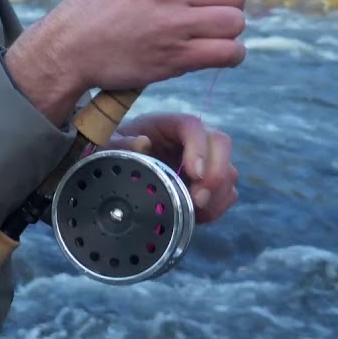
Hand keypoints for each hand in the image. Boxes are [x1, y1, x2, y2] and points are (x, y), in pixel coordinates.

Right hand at [6, 0, 284, 122]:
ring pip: (235, 22)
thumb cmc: (100, 7)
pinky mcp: (174, 58)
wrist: (68, 47)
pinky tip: (213, 54)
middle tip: (209, 13)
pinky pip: (229, 53)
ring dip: (229, 30)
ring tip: (205, 34)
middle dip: (231, 4)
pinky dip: (230, 54)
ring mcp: (172, 24)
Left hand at [106, 112, 237, 223]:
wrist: (124, 169)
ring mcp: (205, 160)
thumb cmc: (117, 152)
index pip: (192, 125)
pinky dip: (216, 207)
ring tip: (193, 209)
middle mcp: (192, 138)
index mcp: (167, 124)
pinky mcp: (209, 182)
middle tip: (197, 199)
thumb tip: (142, 143)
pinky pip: (227, 193)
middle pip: (221, 143)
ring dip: (216, 194)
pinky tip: (195, 214)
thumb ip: (120, 144)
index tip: (193, 172)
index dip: (198, 147)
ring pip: (228, 170)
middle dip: (215, 173)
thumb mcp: (110, 146)